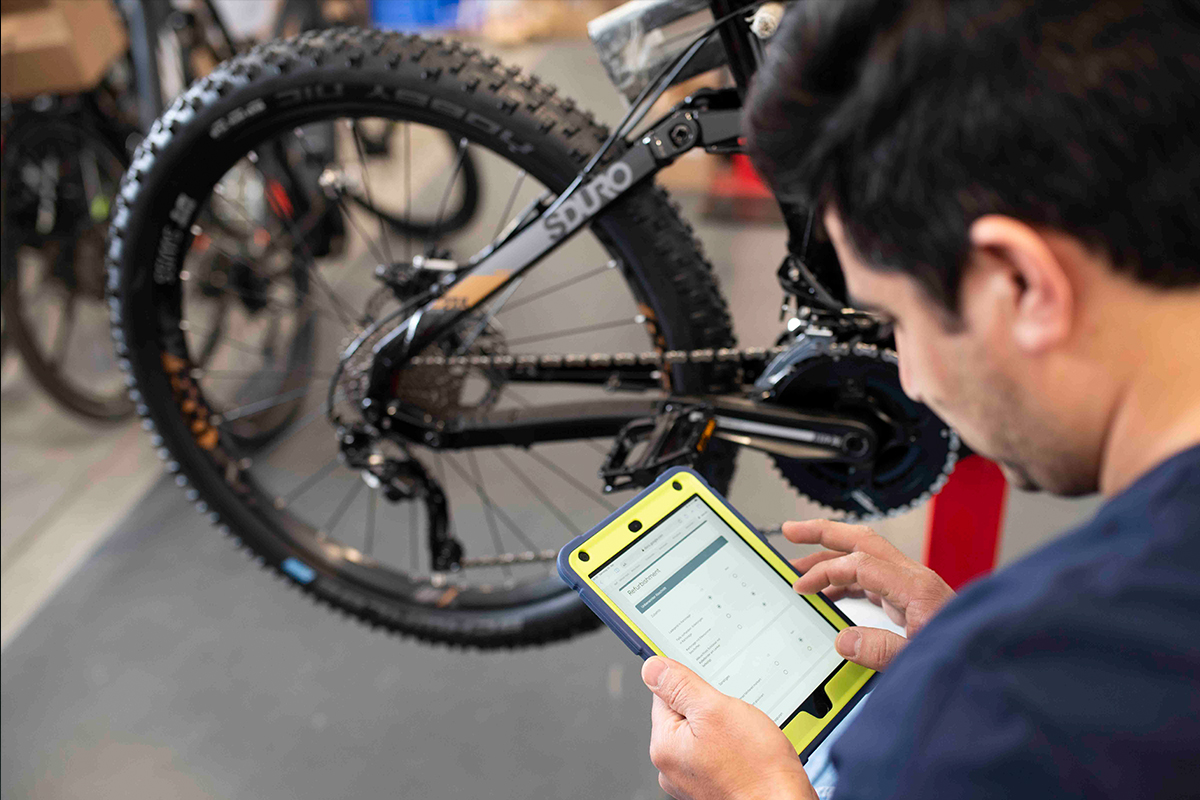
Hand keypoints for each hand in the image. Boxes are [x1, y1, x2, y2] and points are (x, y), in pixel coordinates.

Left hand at [642, 657, 816, 799]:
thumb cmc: (756, 769)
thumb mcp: (715, 710)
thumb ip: (680, 686)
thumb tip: (653, 667)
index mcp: (664, 745)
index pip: (664, 694)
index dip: (691, 686)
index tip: (711, 689)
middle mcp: (671, 766)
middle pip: (683, 715)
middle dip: (710, 708)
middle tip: (734, 717)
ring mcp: (691, 778)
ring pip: (703, 733)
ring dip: (722, 727)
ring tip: (743, 737)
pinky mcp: (711, 784)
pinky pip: (716, 752)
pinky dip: (730, 747)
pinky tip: (746, 751)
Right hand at [784, 519, 955, 670]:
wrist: (992, 662)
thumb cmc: (962, 657)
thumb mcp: (919, 660)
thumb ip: (881, 651)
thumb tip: (843, 640)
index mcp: (916, 587)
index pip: (860, 564)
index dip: (826, 572)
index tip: (802, 586)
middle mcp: (914, 578)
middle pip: (862, 541)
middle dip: (824, 532)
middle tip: (791, 530)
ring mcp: (912, 585)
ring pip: (865, 556)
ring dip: (831, 556)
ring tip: (800, 566)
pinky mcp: (910, 597)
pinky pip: (871, 577)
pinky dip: (845, 578)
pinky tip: (828, 592)